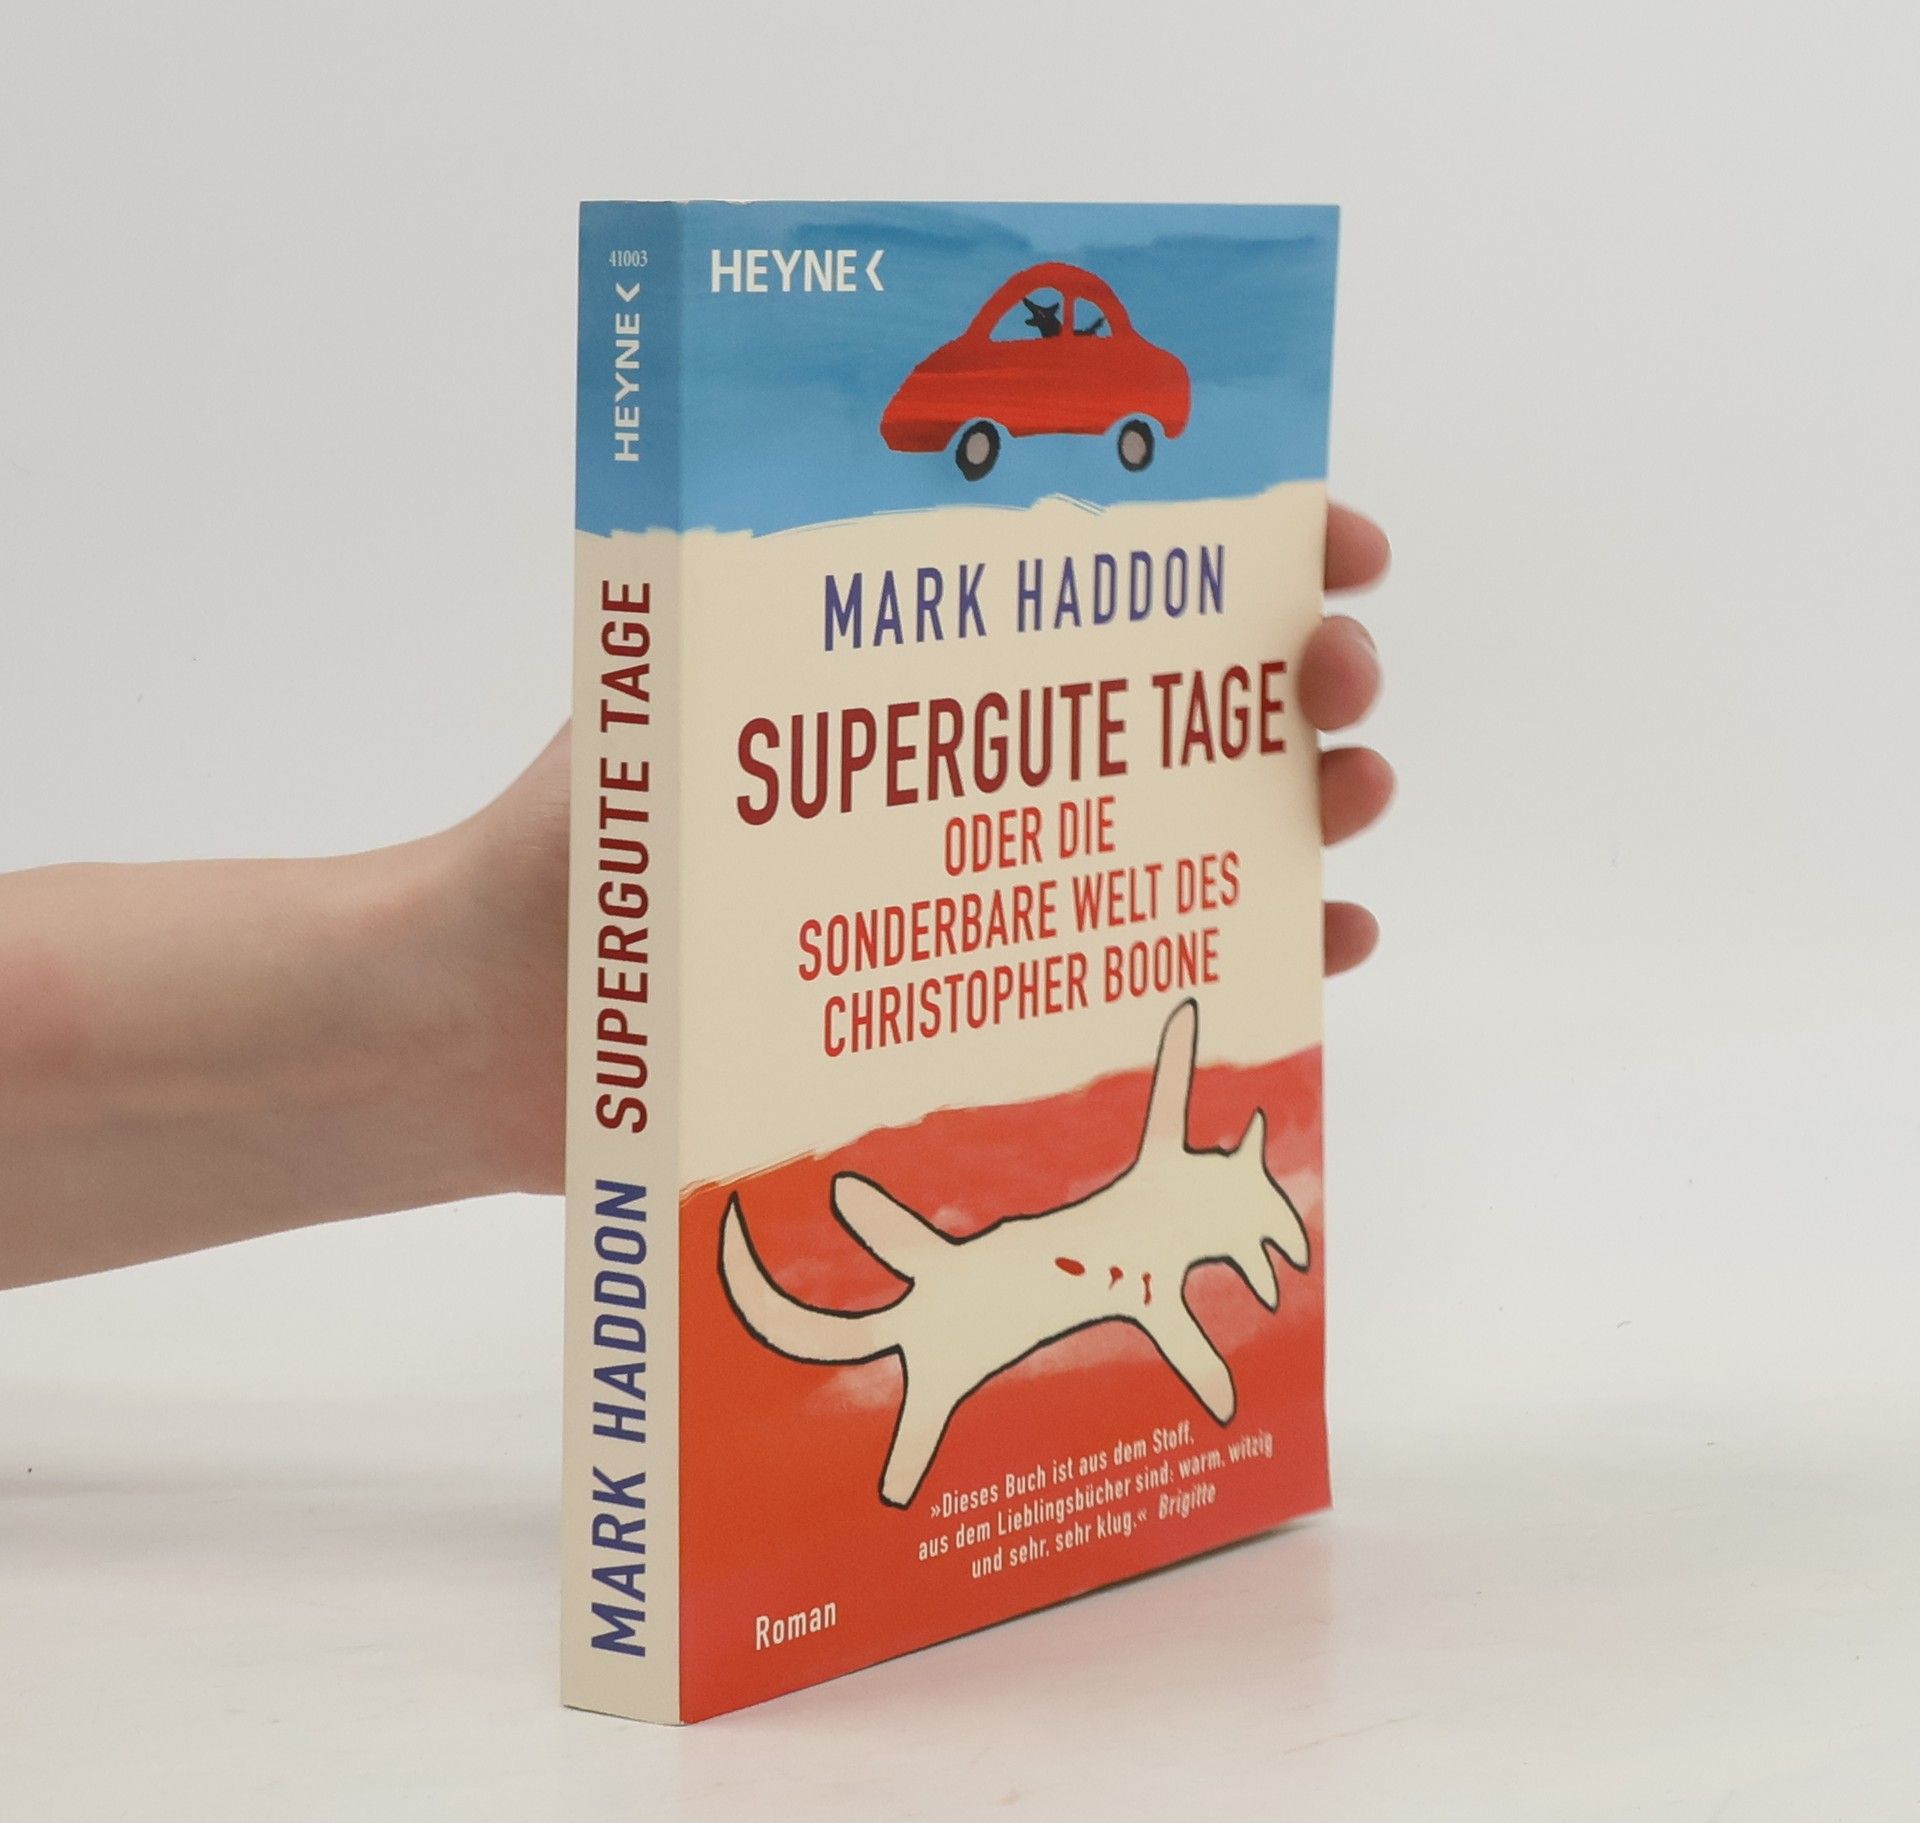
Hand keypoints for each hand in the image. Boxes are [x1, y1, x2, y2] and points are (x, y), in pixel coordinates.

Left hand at [419, 505, 1397, 1194]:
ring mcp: (991, 893)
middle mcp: (973, 773)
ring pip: (1193, 838)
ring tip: (1351, 798)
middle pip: (1180, 709)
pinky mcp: (989, 1009)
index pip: (1105, 585)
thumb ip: (780, 584)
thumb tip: (895, 429)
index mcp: (921, 673)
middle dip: (1294, 678)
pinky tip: (1325, 950)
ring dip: (1302, 809)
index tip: (1330, 546)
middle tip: (1333, 683)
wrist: (498, 1034)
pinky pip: (1148, 980)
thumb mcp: (679, 684)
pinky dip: (1253, 960)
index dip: (1241, 551)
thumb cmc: (571, 851)